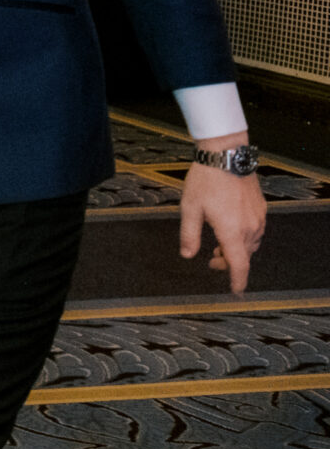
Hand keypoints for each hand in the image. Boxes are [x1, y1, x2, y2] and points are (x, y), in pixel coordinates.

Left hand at [180, 144, 265, 292]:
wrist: (226, 157)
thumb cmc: (206, 181)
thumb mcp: (190, 209)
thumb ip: (189, 235)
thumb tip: (187, 255)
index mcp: (232, 231)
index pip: (239, 264)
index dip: (237, 281)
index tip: (236, 291)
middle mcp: (249, 227)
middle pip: (243, 256)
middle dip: (228, 262)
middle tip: (211, 261)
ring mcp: (258, 217)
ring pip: (250, 244)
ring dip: (236, 249)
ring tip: (218, 246)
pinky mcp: (260, 208)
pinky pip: (254, 231)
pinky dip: (243, 237)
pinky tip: (229, 229)